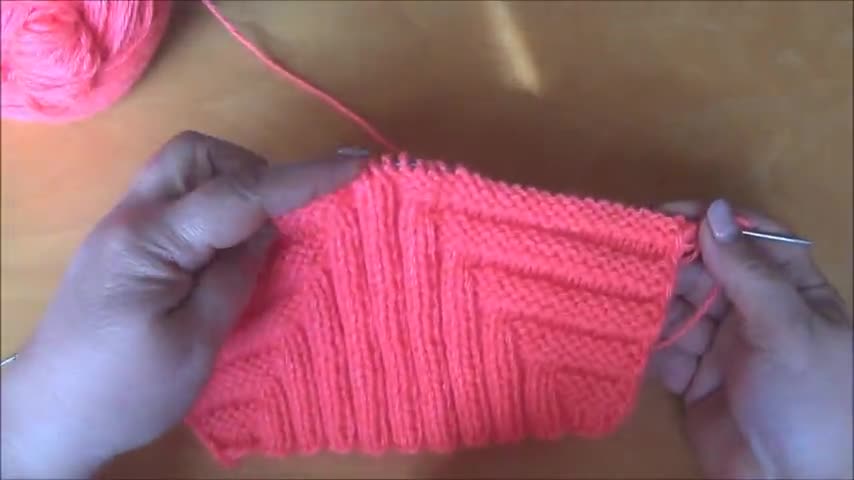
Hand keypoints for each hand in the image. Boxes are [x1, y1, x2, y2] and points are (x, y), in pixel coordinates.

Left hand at [0, 132, 364, 477]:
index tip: (353, 165)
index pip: (238, 194)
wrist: (48, 417)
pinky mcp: (124, 245)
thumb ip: (234, 276)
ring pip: (184, 170)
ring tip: (256, 235)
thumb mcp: (195, 343)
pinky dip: (212, 207)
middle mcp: (131, 218)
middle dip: (251, 170)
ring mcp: (122, 228)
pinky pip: (177, 200)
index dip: (300, 179)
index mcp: (150, 241)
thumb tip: (268, 228)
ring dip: (230, 185)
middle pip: (196, 154)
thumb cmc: (124, 391)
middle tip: (282, 217)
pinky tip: (226, 248)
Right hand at [651, 199, 852, 478]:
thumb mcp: (788, 328)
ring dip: (654, 302)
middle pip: (708, 272)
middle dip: (673, 264)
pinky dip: (647, 342)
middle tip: (631, 256)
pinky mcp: (695, 379)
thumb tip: (714, 210)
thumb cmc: (808, 399)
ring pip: (681, 309)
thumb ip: (747, 270)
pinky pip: (666, 350)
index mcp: (792, 293)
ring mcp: (723, 347)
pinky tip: (624, 332)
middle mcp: (756, 314)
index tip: (667, 214)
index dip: (712, 222)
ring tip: (621, 294)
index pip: (751, 240)